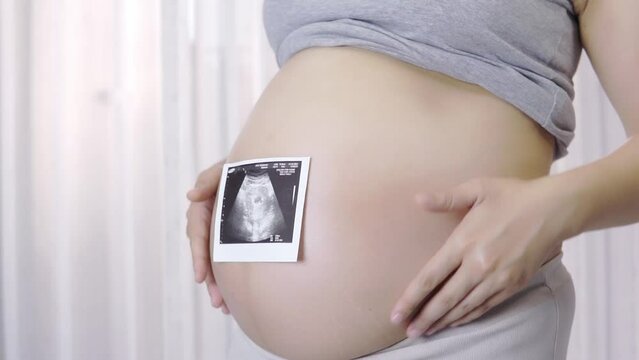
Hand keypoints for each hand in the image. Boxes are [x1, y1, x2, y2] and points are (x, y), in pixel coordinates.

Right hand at [186, 158, 229, 313]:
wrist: (265, 167)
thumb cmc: (244, 165)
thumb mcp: (226, 168)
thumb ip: (209, 180)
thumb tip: (191, 196)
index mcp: (203, 205)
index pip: (198, 232)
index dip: (199, 255)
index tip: (201, 276)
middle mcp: (210, 220)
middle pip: (206, 253)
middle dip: (210, 278)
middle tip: (217, 301)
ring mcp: (222, 230)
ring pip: (217, 260)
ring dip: (219, 284)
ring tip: (225, 306)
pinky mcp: (235, 235)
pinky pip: (230, 257)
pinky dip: (230, 276)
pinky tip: (233, 297)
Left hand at [389, 176, 573, 337]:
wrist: (553, 209)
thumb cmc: (512, 196)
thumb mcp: (477, 189)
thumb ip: (445, 198)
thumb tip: (417, 199)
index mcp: (464, 242)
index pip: (430, 277)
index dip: (411, 298)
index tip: (396, 313)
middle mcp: (478, 265)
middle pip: (444, 299)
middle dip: (423, 317)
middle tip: (407, 331)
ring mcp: (497, 278)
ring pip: (464, 307)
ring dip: (443, 321)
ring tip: (426, 331)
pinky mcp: (513, 284)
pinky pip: (485, 306)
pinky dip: (467, 317)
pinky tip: (455, 322)